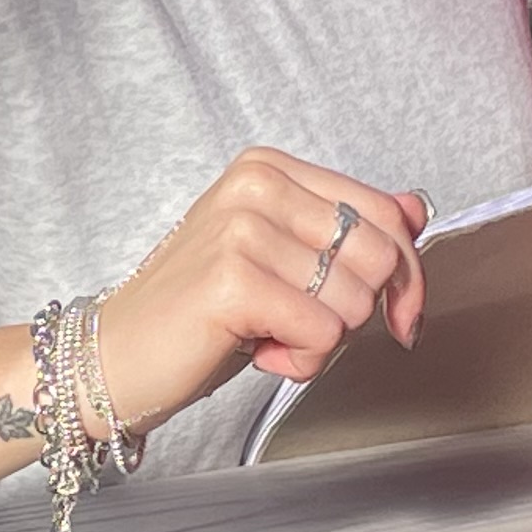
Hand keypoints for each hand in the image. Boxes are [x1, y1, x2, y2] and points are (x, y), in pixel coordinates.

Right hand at [95, 147, 426, 426]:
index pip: (388, 215)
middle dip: (359, 313)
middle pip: (382, 258)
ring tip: (270, 337)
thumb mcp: (282, 260)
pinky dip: (302, 362)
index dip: (407, 277)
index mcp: (269, 169)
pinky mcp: (234, 280)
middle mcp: (256, 185)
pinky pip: (325, 333)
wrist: (115, 358)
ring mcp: (243, 229)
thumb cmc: (200, 314)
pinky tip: (260, 353)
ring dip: (323, 342)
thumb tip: (416, 209)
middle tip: (302, 325)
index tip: (397, 316)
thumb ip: (347, 229)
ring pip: (356, 301)